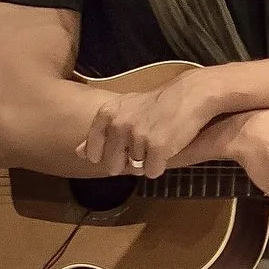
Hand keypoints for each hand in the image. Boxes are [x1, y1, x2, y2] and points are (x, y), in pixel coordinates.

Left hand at [76, 72, 221, 176]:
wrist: (191, 95)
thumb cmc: (156, 105)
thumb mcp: (122, 112)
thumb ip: (98, 134)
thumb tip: (77, 153)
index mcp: (106, 115)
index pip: (94, 153)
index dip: (109, 154)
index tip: (124, 144)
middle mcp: (119, 125)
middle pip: (113, 166)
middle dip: (129, 161)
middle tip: (145, 142)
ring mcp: (138, 136)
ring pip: (135, 169)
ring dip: (148, 161)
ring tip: (159, 140)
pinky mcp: (158, 148)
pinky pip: (152, 172)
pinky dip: (161, 165)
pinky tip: (168, 147)